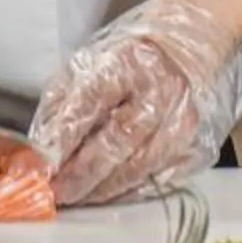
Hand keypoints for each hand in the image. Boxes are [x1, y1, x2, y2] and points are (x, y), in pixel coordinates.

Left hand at [27, 0, 241, 206]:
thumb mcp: (88, 62)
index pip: (90, 103)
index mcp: (127, 61)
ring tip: (78, 197)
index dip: (64, 139)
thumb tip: (43, 148)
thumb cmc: (132, 57)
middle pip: (117, 141)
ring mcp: (183, 118)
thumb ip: (63, 102)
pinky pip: (161, 177)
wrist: (191, 45)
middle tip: (57, 192)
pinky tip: (111, 193)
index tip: (43, 165)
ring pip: (140, 166)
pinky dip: (132, 190)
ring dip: (104, 189)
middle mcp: (160, 89)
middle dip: (82, 173)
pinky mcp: (198, 142)